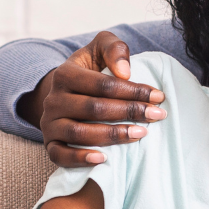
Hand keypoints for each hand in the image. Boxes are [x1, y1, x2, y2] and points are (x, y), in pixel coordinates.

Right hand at [18, 32, 166, 167]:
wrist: (65, 92)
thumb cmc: (90, 70)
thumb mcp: (100, 49)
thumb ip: (114, 49)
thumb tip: (125, 72)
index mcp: (65, 74)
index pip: (102, 84)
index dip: (132, 90)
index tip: (158, 97)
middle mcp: (54, 99)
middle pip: (93, 108)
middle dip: (129, 112)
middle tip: (156, 115)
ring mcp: (49, 123)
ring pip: (78, 133)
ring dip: (112, 135)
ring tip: (140, 134)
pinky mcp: (50, 143)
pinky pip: (60, 155)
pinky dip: (79, 159)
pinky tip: (103, 159)